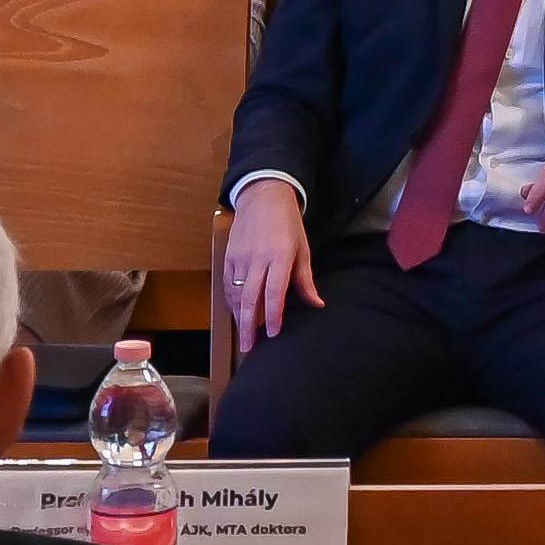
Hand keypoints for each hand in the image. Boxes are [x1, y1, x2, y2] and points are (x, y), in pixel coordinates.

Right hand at [216, 183, 323, 350]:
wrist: (263, 196)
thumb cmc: (288, 223)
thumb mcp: (303, 249)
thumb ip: (306, 280)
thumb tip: (317, 304)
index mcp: (279, 256)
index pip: (274, 292)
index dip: (273, 316)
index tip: (274, 335)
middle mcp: (257, 259)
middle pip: (250, 299)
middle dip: (250, 326)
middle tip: (250, 348)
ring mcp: (239, 258)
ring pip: (236, 294)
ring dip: (240, 317)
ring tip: (244, 336)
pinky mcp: (228, 256)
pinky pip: (227, 284)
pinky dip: (231, 301)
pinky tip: (237, 313)